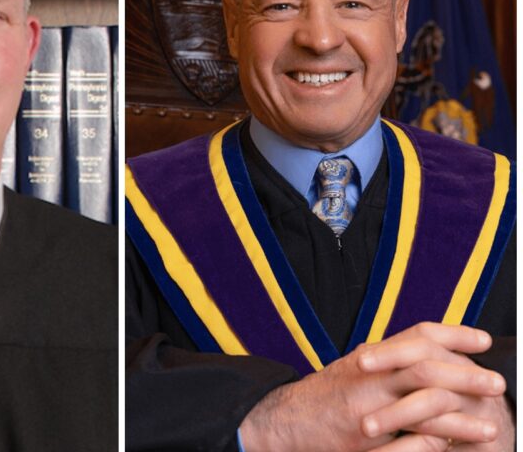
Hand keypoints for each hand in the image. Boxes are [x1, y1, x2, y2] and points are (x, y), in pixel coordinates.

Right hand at [239, 323, 501, 450]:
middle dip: (466, 373)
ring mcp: (365, 403)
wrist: (279, 422)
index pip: (416, 334)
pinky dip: (439, 438)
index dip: (453, 333)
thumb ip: (385, 368)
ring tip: (492, 422)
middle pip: (426, 364)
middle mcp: (367, 374)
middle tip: (496, 383)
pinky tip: (460, 444)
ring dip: (463, 411)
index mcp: (370, 357)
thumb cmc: (320, 402)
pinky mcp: (362, 433)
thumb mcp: (352, 374)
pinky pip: (409, 434)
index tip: (483, 340)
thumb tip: (423, 361)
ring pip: (423, 398)